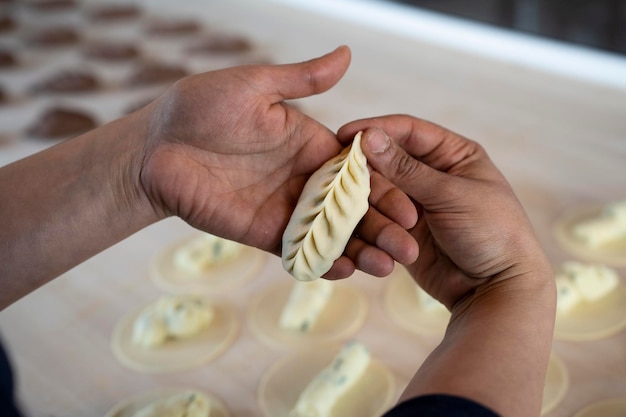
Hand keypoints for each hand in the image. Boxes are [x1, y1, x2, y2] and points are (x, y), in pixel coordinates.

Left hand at [136, 48, 416, 277]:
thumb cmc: (200, 107)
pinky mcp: (261, 232)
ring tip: (388, 266)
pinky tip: (346, 271)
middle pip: (352, 209)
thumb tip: (347, 54)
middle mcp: (304, 180)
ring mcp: (285, 209)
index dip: (387, 190)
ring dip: (361, 250)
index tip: (414, 208)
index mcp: (311, 146)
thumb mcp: (255, 86)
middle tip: (411, 249)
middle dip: (383, 228)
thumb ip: (303, 80)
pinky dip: (321, 262)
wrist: (153, 147)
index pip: (359, 172)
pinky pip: (297, 251)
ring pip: (331, 234)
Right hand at [338, 115, 549, 307]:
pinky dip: (368, 229)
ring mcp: (414, 205)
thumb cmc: (491, 233)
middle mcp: (430, 176)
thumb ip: (406, 169)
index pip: (408, 131)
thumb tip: (369, 136)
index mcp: (452, 155)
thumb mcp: (449, 195)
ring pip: (376, 195)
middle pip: (385, 164)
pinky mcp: (401, 232)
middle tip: (342, 182)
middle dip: (369, 176)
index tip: (344, 136)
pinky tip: (359, 235)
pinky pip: (375, 223)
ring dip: (372, 209)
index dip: (375, 130)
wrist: (496, 290)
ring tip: (369, 221)